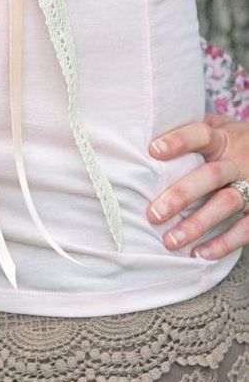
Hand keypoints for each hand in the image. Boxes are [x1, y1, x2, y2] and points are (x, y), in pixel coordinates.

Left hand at [146, 112, 248, 257]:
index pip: (201, 134)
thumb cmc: (231, 142)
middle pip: (210, 175)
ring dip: (198, 224)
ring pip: (226, 203)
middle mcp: (237, 161)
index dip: (179, 141)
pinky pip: (245, 228)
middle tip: (154, 214)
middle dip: (181, 195)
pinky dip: (223, 243)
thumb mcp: (218, 127)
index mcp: (223, 138)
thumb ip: (189, 127)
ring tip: (170, 241)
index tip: (153, 151)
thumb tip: (142, 129)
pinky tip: (199, 254)